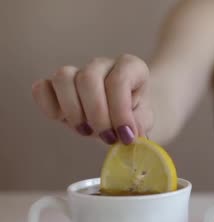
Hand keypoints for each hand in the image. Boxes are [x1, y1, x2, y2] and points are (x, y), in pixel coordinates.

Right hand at [32, 54, 152, 144]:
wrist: (122, 116)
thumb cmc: (134, 116)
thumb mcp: (144, 120)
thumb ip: (140, 123)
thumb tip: (129, 133)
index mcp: (130, 67)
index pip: (118, 81)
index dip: (120, 112)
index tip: (126, 137)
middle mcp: (102, 65)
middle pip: (88, 79)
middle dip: (97, 115)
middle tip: (107, 138)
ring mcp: (77, 72)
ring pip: (63, 78)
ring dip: (74, 111)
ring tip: (86, 131)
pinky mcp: (55, 86)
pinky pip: (42, 87)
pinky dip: (49, 106)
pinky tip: (63, 120)